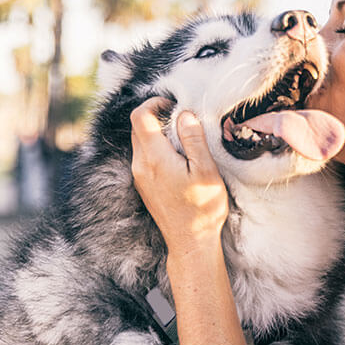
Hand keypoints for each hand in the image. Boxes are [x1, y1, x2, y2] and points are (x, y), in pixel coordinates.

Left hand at [130, 97, 229, 259]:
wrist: (190, 242)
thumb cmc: (202, 207)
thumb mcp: (205, 170)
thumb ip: (193, 139)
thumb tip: (183, 114)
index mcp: (154, 157)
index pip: (140, 116)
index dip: (154, 102)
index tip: (173, 103)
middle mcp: (140, 165)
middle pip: (138, 127)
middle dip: (156, 115)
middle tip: (182, 117)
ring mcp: (140, 177)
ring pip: (141, 142)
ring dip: (157, 132)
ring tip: (183, 137)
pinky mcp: (144, 185)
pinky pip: (144, 157)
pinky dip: (157, 147)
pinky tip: (178, 156)